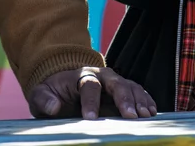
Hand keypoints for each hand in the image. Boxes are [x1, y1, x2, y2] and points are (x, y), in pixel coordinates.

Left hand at [27, 66, 157, 119]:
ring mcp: (115, 82)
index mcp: (81, 76)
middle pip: (117, 83)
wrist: (64, 85)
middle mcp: (102, 76)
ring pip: (131, 87)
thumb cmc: (53, 92)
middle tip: (131, 116)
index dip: (91, 102)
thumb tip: (54, 107)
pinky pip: (138, 92)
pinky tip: (152, 111)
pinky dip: (146, 100)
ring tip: (146, 115)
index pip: (89, 86)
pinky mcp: (123, 90)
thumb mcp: (41, 95)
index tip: (91, 119)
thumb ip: (44, 100)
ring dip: (139, 100)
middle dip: (125, 99)